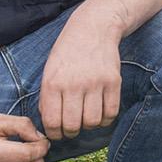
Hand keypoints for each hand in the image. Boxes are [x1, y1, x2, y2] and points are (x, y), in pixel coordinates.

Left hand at [37, 13, 121, 140]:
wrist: (93, 27)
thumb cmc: (68, 51)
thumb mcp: (49, 70)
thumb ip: (47, 97)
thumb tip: (50, 125)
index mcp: (53, 82)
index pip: (52, 121)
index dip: (54, 133)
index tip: (57, 133)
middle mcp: (74, 84)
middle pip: (73, 126)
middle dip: (71, 133)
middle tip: (72, 129)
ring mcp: (95, 83)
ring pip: (93, 122)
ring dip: (89, 126)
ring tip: (86, 118)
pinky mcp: (113, 81)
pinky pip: (111, 113)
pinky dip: (105, 119)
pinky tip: (100, 113)